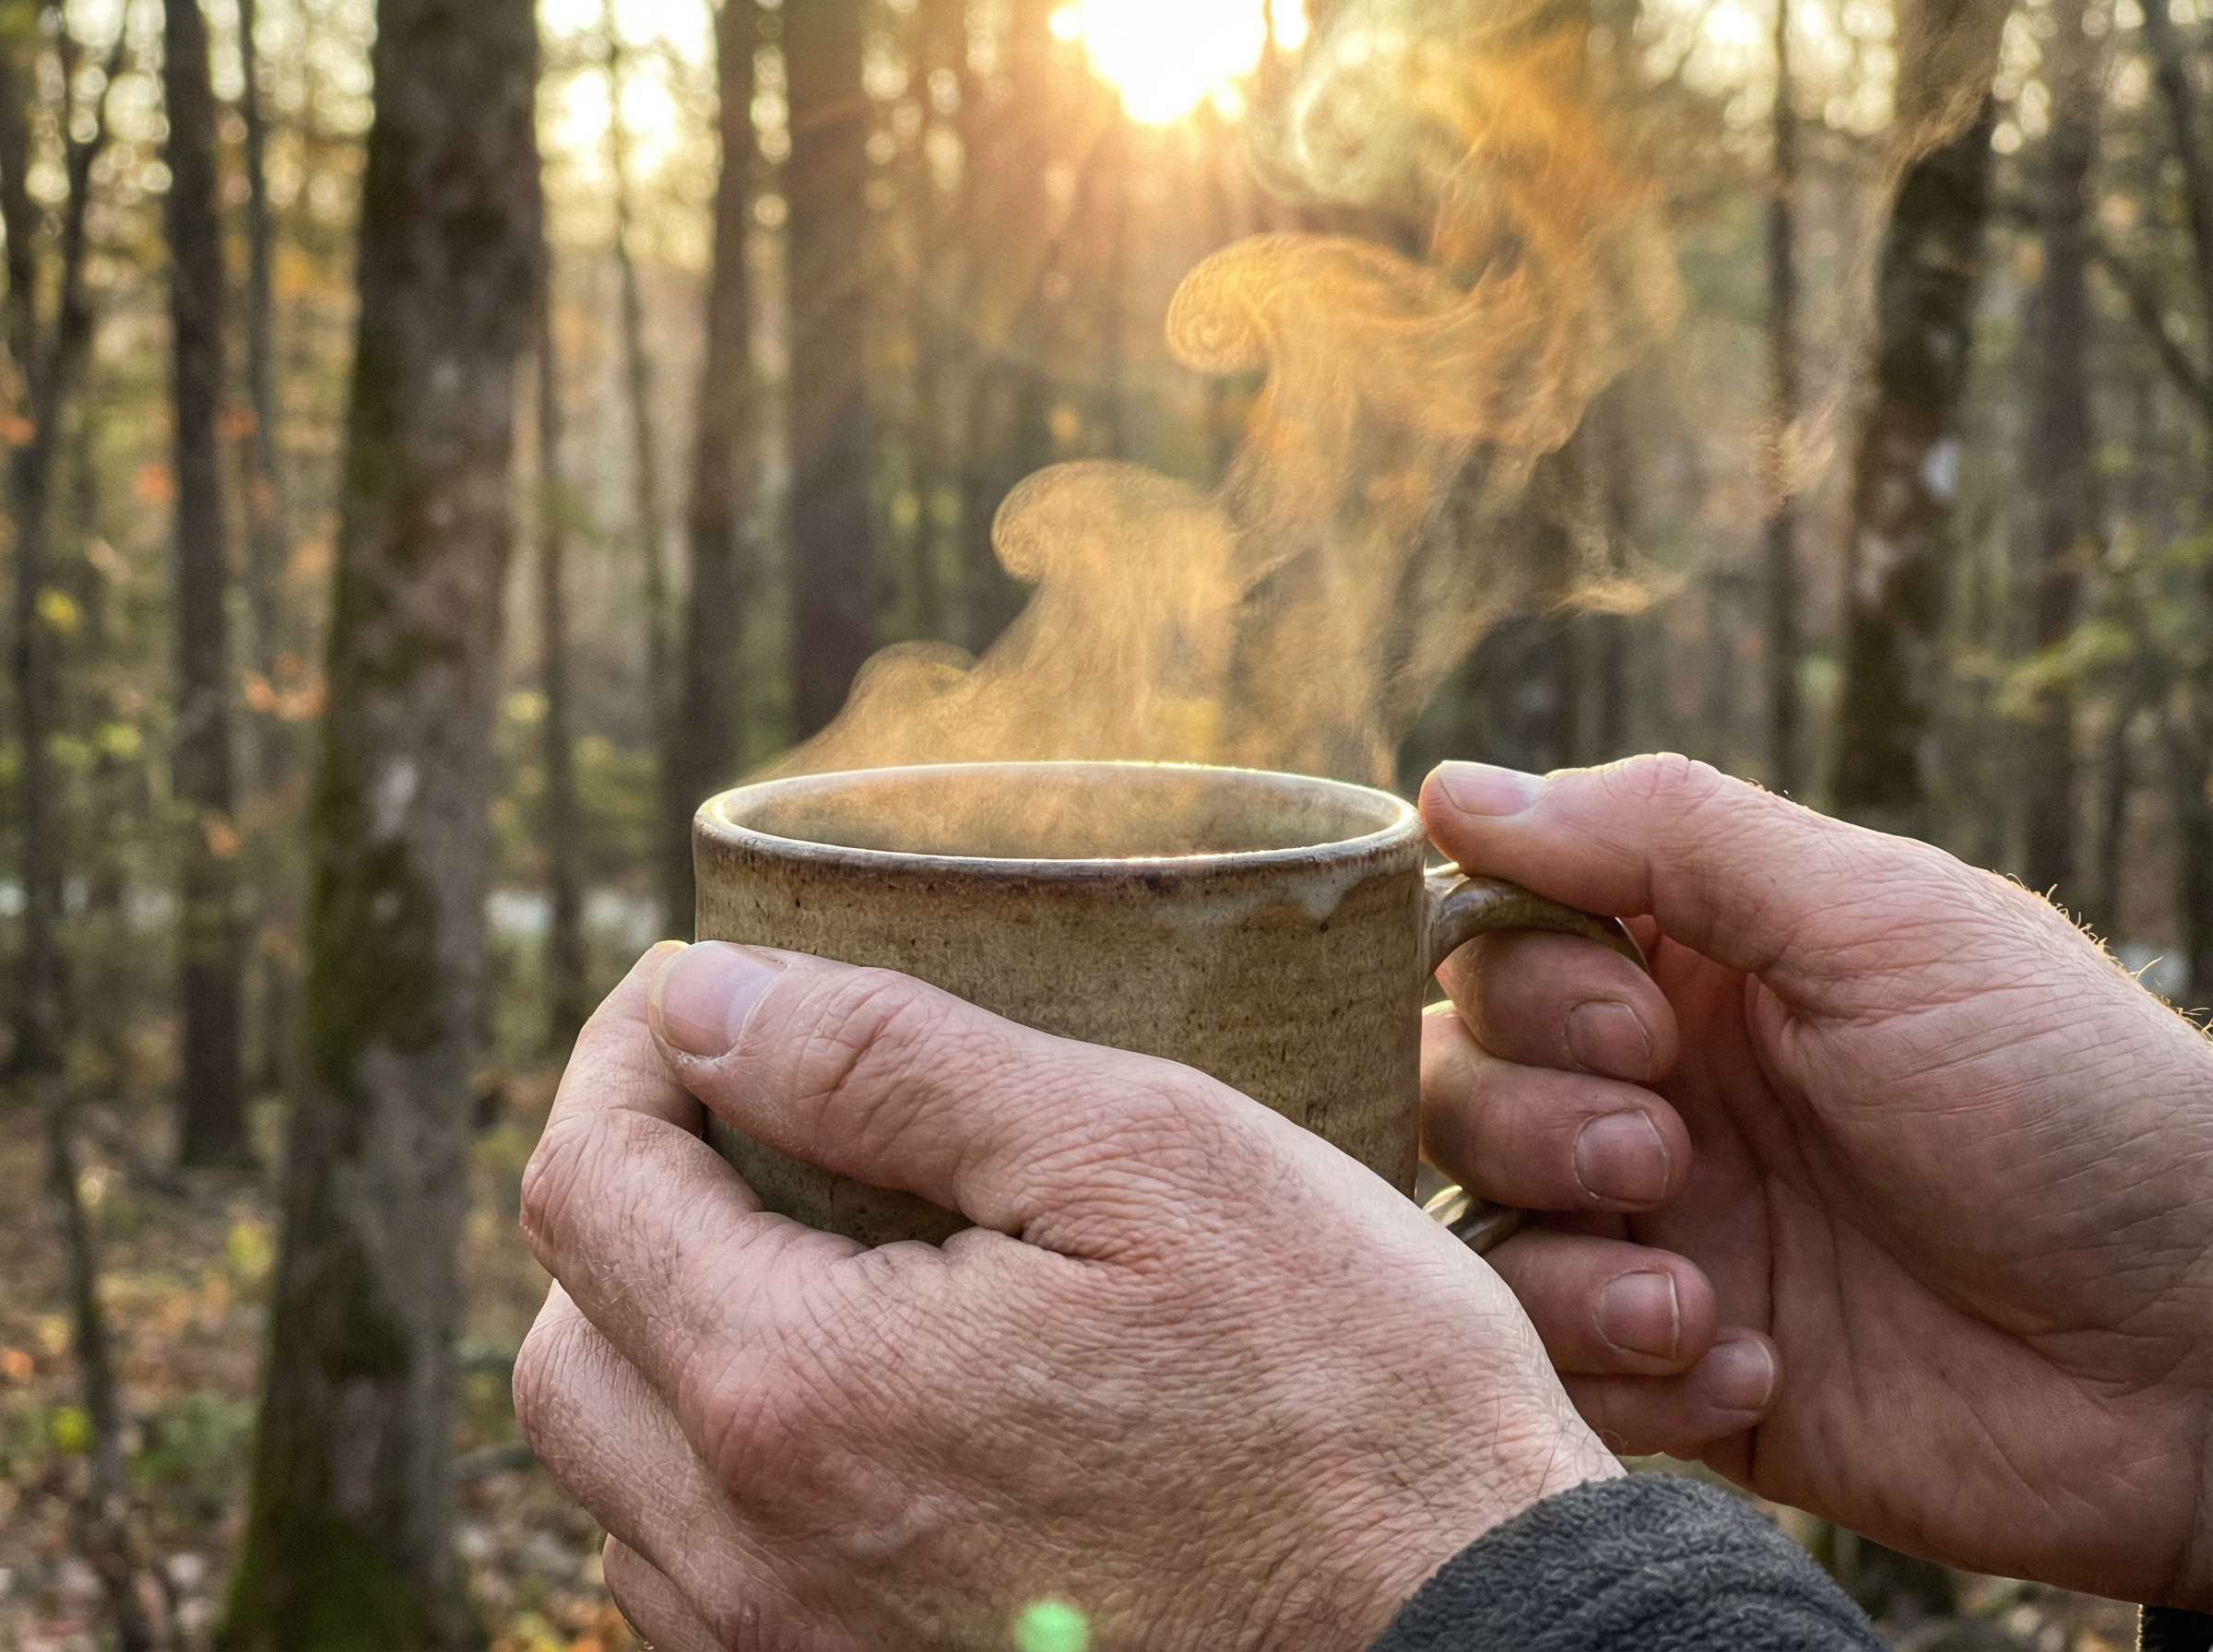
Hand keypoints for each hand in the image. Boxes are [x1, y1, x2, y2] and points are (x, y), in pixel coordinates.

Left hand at [514, 941, 1617, 1651]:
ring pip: (619, 1474)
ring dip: (668, 1329)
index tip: (697, 991)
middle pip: (569, 1336)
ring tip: (808, 1242)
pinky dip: (727, 1463)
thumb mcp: (1145, 1156)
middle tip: (750, 1105)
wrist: (1474, 1647)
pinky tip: (861, 1398)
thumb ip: (891, 1066)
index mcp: (800, 1396)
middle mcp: (758, 1562)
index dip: (623, 1052)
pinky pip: (704, 1583)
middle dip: (628, 1187)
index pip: (589, 1184)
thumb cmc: (1349, 1395)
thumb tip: (700, 999)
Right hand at [1417, 752, 2212, 1604]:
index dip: (1522, 979)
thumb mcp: (1877, 921)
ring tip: (1695, 1292)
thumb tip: (1450, 789)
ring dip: (1563, 1255)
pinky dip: (1622, 1370)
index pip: (1495, 935)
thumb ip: (1663, 835)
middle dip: (1532, 1121)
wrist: (2199, 1357)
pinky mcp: (1680, 1371)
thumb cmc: (2065, 1103)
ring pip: (1474, 1226)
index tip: (1642, 1022)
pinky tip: (1756, 1368)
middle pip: (1454, 1078)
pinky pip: (1552, 1366)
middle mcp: (1660, 1088)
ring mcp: (1667, 1232)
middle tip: (1667, 1149)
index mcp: (1700, 964)